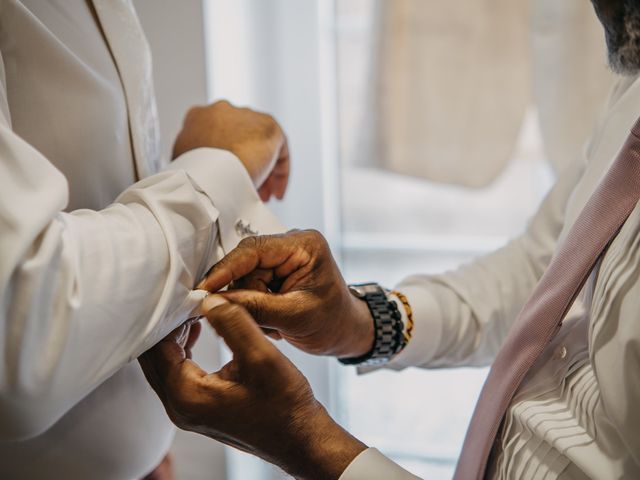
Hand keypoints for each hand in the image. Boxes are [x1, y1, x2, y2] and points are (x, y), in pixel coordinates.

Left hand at [139, 297, 365, 479]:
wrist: (300, 438)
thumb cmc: (285, 405)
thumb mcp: (262, 356)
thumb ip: (233, 324)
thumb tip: (208, 300)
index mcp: (187, 395)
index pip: (156, 347)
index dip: (168, 316)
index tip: (187, 293)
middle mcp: (179, 406)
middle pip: (153, 357)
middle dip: (167, 324)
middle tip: (186, 297)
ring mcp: (188, 410)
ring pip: (164, 363)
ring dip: (175, 335)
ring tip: (194, 309)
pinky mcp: (199, 407)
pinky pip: (178, 372)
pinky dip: (183, 348)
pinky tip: (199, 330)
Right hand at [173, 100, 289, 200]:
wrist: (209, 176)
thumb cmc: (194, 177)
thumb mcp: (184, 166)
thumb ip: (197, 162)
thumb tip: (204, 177)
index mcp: (197, 118)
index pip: (215, 138)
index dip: (225, 163)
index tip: (228, 181)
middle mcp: (221, 111)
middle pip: (240, 140)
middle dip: (245, 166)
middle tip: (248, 189)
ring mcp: (245, 116)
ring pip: (259, 145)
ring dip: (263, 171)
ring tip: (261, 195)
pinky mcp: (268, 126)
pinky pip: (279, 151)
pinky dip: (280, 173)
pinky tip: (276, 193)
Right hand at [198, 230, 374, 358]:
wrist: (346, 332)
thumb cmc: (333, 322)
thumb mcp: (294, 317)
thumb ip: (254, 307)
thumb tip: (215, 302)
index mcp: (303, 245)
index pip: (253, 249)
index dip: (225, 269)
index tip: (204, 289)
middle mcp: (290, 245)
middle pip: (244, 266)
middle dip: (245, 295)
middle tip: (262, 320)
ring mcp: (282, 258)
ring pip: (243, 279)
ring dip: (251, 305)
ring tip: (275, 324)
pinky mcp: (275, 272)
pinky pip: (249, 287)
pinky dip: (254, 307)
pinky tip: (273, 320)